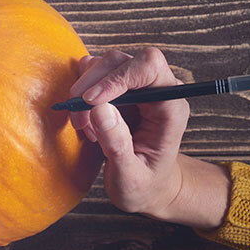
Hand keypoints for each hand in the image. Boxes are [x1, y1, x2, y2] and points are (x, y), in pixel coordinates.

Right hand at [69, 48, 227, 229]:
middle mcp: (158, 90)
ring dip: (84, 89)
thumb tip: (99, 108)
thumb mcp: (130, 176)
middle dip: (92, 85)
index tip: (91, 101)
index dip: (117, 77)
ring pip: (105, 64)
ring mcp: (138, 87)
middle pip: (121, 61)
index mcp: (170, 108)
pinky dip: (82, 91)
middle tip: (78, 119)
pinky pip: (96, 73)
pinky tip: (86, 118)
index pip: (149, 66)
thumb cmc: (144, 186)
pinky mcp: (120, 89)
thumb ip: (117, 144)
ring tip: (83, 123)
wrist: (148, 188)